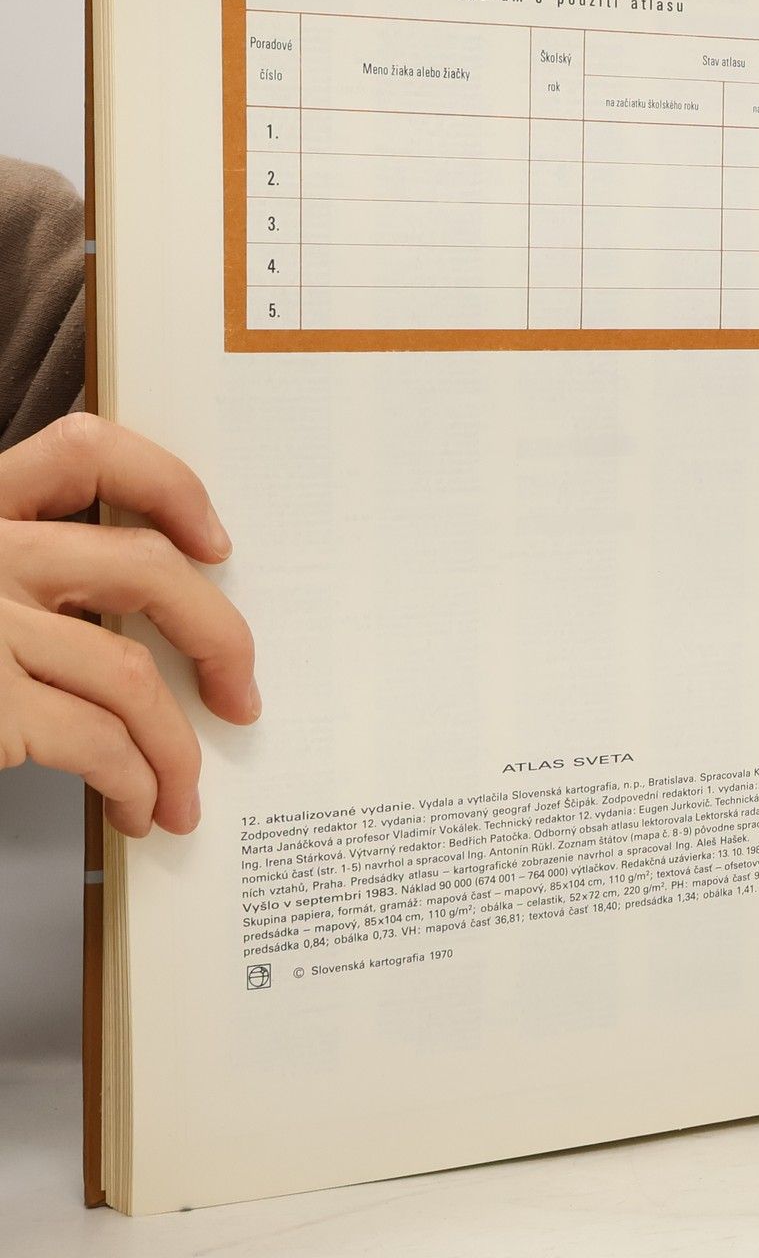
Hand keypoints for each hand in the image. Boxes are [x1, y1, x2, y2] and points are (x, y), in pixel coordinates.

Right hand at [0, 413, 257, 836]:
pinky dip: (136, 780)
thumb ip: (18, 582)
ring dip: (175, 746)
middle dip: (219, 636)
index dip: (167, 485)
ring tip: (181, 793)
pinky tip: (135, 806)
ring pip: (130, 673)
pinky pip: (98, 741)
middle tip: (239, 691)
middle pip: (143, 569)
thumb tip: (133, 635)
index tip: (214, 542)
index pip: (82, 451)